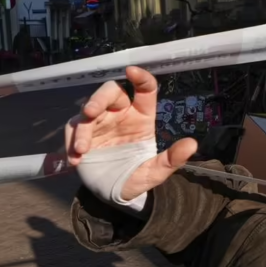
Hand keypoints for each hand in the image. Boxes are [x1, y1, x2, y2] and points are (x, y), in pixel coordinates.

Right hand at [65, 66, 197, 200]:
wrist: (112, 194)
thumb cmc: (134, 178)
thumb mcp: (154, 172)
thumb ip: (171, 159)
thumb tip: (193, 144)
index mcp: (141, 117)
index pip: (144, 90)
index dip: (140, 77)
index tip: (131, 71)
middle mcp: (120, 114)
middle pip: (110, 92)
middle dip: (98, 99)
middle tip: (89, 112)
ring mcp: (100, 123)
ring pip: (88, 111)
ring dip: (82, 128)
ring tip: (82, 149)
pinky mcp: (82, 134)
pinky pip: (73, 130)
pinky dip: (72, 143)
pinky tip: (76, 159)